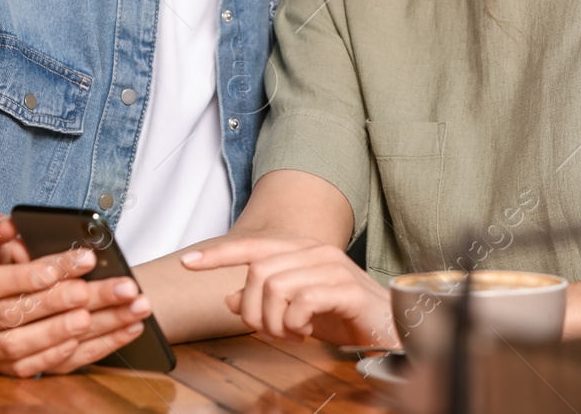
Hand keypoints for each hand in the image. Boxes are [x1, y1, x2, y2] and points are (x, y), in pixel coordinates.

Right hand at [0, 212, 150, 375]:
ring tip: (112, 313)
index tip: (77, 260)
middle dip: (62, 301)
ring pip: (25, 347)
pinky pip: (36, 367)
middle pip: (13, 316)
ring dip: (70, 330)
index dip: (32, 275)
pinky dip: (69, 352)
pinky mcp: (0, 369)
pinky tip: (98, 335)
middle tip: (105, 288)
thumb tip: (11, 226)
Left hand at [181, 237, 396, 347]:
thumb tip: (228, 298)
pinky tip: (305, 333)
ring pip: (275, 287)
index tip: (187, 262)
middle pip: (257, 273)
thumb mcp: (296, 311)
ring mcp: (330, 266)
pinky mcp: (344, 287)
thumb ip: (264, 302)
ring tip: (291, 334)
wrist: (393, 328)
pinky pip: (300, 301)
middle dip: (254, 311)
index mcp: (300, 250)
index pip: (250, 247)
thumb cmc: (344, 316)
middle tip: (271, 331)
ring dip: (275, 321)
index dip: (216, 254)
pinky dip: (295, 324)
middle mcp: (313, 250)